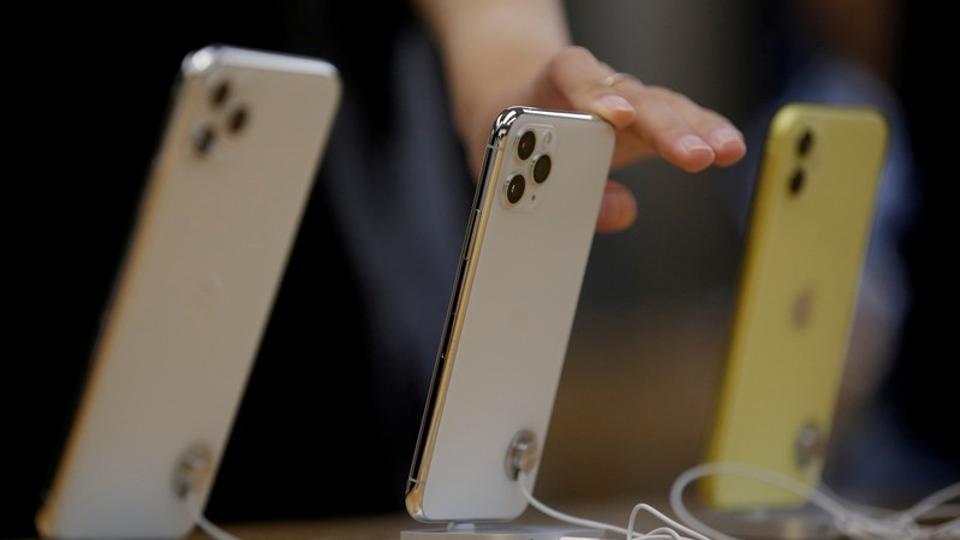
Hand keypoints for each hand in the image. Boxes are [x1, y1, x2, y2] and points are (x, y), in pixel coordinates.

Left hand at [462, 46, 746, 232]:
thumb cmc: (519, 137)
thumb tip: (622, 210)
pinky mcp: (647, 111)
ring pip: (663, 105)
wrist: (519, 100)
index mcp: (551, 85)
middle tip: (692, 156)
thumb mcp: (515, 166)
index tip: (617, 118)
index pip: (574, 76)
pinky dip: (704, 129)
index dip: (595, 95)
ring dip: (694, 130)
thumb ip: (557, 189)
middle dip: (663, 128)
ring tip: (722, 152)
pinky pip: (679, 115)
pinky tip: (728, 147)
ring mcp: (626, 96)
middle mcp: (596, 84)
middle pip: (632, 97)